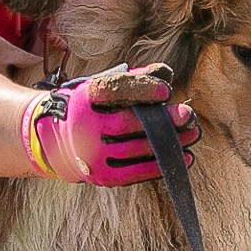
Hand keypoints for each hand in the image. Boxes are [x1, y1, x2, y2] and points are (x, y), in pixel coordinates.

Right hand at [22, 64, 199, 185]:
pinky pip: (135, 173)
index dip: (141, 89)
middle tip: (188, 114)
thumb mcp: (104, 87)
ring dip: (168, 144)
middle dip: (162, 120)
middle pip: (127, 123)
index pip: (113, 90)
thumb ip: (135, 78)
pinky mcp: (102, 176)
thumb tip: (165, 74)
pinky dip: (162, 166)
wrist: (57, 142)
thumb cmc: (93, 108)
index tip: (166, 91)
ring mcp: (91, 154)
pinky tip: (185, 158)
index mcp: (84, 98)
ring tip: (193, 134)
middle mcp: (83, 127)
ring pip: (135, 149)